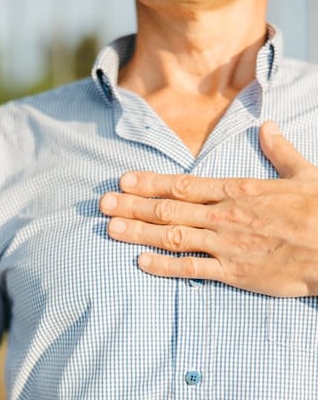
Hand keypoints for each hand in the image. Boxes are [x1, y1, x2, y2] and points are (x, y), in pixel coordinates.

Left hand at [100, 122, 317, 296]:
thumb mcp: (304, 173)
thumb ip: (279, 150)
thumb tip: (268, 126)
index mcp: (238, 190)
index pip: (184, 185)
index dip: (150, 183)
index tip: (124, 181)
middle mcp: (225, 215)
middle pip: (168, 210)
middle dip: (132, 207)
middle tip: (102, 205)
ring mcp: (227, 244)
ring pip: (173, 237)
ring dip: (138, 233)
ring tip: (110, 230)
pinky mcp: (233, 272)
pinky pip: (192, 269)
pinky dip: (164, 266)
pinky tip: (141, 263)